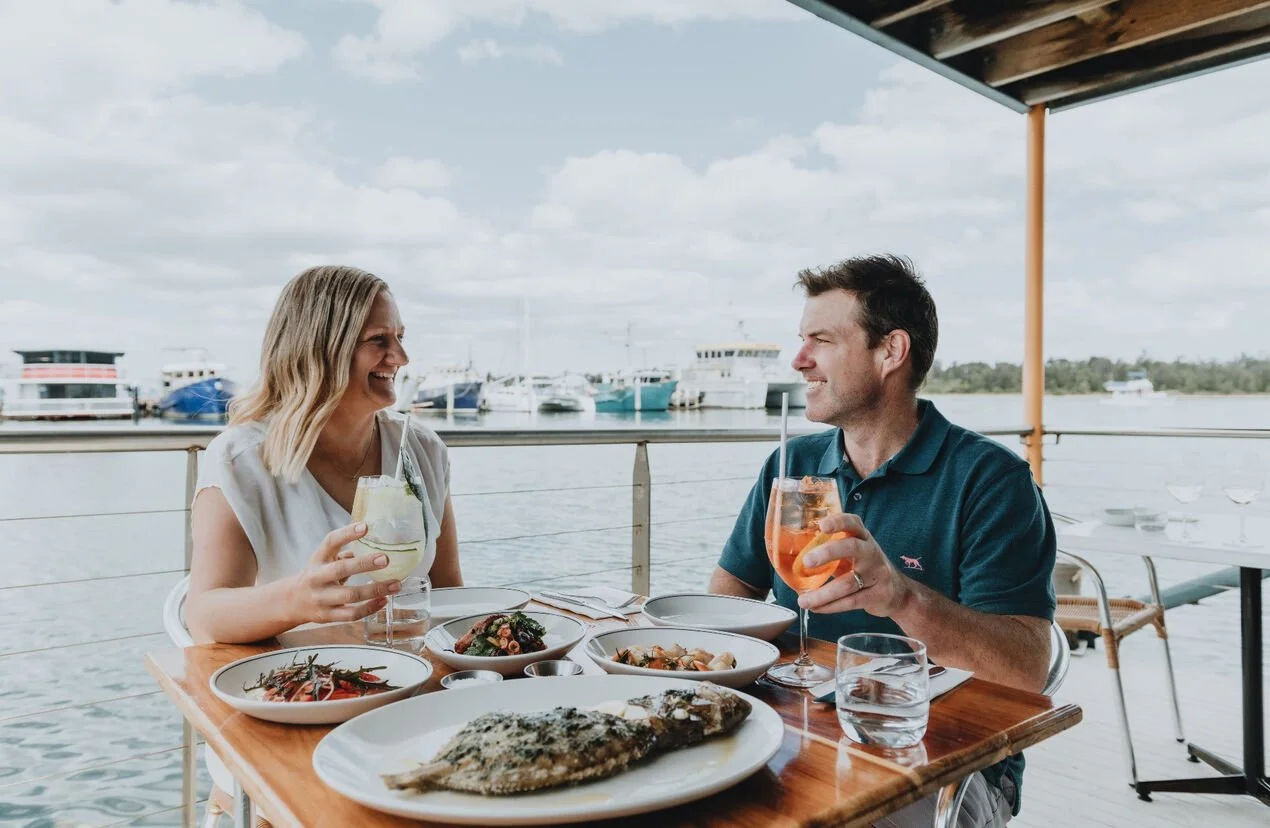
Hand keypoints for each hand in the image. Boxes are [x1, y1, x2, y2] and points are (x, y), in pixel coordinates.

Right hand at [283, 523, 399, 624]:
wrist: (292, 602)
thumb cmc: (316, 576)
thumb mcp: (324, 560)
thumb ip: (344, 553)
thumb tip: (372, 543)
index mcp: (318, 559)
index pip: (330, 542)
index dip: (347, 534)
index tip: (365, 527)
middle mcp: (317, 578)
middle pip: (341, 569)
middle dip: (364, 564)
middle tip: (385, 559)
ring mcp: (321, 598)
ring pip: (350, 595)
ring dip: (375, 590)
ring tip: (396, 584)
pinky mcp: (327, 616)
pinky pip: (351, 614)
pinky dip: (369, 608)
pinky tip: (384, 600)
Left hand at [796, 513, 910, 616]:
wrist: (898, 592)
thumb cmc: (866, 567)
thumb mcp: (854, 553)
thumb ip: (832, 549)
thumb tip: (791, 554)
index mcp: (862, 537)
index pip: (853, 523)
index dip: (838, 522)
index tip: (821, 525)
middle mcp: (871, 552)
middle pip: (851, 547)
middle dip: (828, 553)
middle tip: (806, 561)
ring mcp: (876, 574)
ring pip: (848, 583)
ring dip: (822, 593)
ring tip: (803, 600)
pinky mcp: (877, 595)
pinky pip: (851, 601)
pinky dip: (831, 606)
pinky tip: (816, 608)